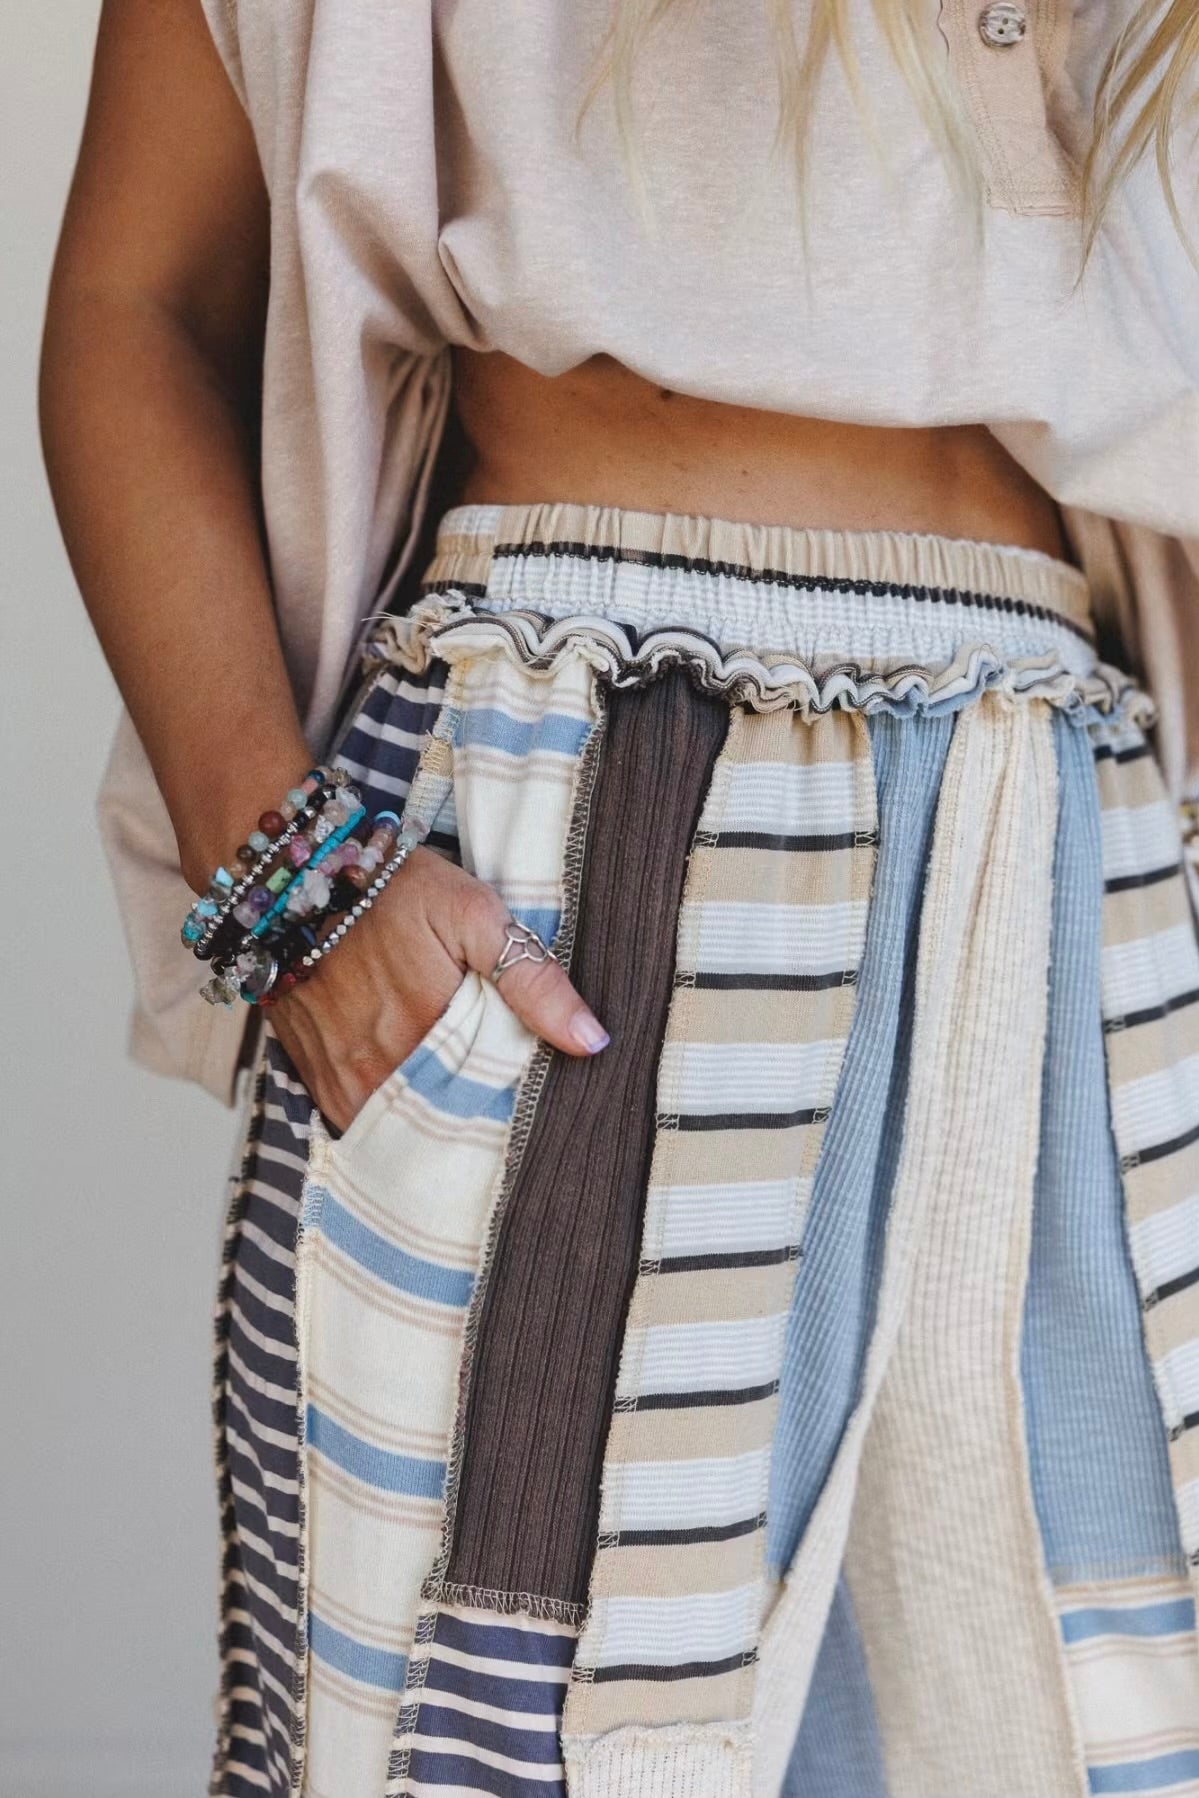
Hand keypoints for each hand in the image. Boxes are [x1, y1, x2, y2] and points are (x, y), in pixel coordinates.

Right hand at [267, 846, 609, 1134]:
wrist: (293, 876)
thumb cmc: (388, 888)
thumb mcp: (471, 913)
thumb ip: (531, 980)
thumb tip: (590, 1041)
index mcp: (428, 1037)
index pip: (488, 1105)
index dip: (513, 1105)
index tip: (537, 1100)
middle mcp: (379, 1072)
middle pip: (444, 1122)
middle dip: (474, 1118)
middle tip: (503, 1100)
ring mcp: (342, 1080)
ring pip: (402, 1124)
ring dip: (431, 1116)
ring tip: (461, 1096)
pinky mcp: (315, 1077)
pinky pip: (361, 1117)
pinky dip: (389, 1109)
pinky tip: (412, 1086)